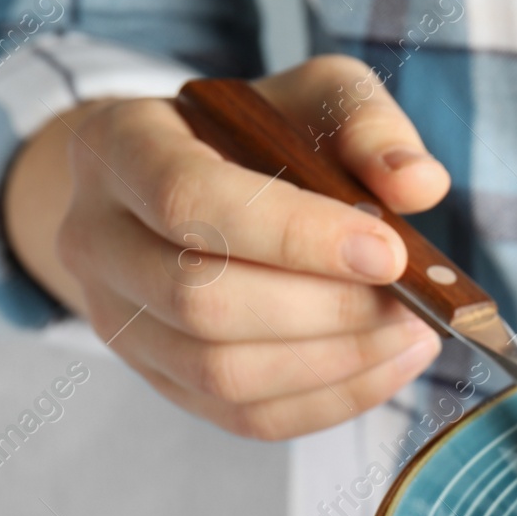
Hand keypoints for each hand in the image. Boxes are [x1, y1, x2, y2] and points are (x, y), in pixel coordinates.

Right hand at [5, 55, 450, 439]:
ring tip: (412, 332)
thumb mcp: (317, 99)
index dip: (294, 235)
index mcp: (121, 146)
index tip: (388, 252)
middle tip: (411, 302)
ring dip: (336, 363)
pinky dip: (331, 401)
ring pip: (221, 372)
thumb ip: (371, 127)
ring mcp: (118, 319)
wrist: (197, 185)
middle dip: (326, 310)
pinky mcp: (161, 379)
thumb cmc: (261, 135)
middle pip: (202, 300)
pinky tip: (391, 364)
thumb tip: (419, 185)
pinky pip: (245, 417)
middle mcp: (96, 238)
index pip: (190, 199)